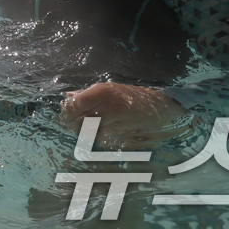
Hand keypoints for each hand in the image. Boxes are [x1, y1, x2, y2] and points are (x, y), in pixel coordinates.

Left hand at [61, 82, 186, 143]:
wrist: (161, 105)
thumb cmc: (131, 97)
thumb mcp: (108, 89)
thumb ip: (87, 94)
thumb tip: (68, 97)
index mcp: (101, 91)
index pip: (74, 105)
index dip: (68, 114)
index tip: (69, 116)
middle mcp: (107, 105)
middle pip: (80, 121)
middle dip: (76, 126)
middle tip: (78, 126)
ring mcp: (117, 120)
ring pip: (91, 133)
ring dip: (88, 135)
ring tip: (92, 131)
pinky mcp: (124, 133)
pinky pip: (104, 139)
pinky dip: (100, 139)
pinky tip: (104, 135)